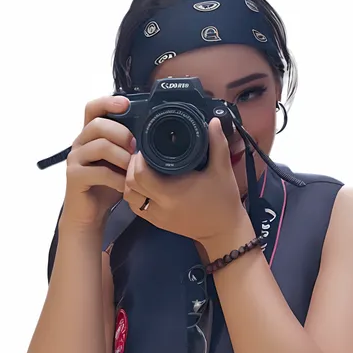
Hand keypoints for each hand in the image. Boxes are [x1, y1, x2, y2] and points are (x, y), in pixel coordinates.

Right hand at [62, 96, 134, 229]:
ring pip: (100, 146)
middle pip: (98, 125)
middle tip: (136, 149)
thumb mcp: (121, 162)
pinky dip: (117, 179)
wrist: (89, 214)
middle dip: (122, 134)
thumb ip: (128, 147)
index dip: (108, 102)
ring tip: (132, 170)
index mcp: (90, 135)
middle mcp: (80, 143)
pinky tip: (126, 186)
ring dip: (122, 157)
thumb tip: (152, 134)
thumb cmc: (107, 186)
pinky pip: (99, 171)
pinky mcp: (74, 176)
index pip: (93, 108)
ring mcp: (75, 159)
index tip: (127, 104)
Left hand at [123, 118, 248, 243]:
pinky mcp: (156, 223)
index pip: (140, 174)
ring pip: (128, 196)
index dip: (138, 158)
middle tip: (142, 154)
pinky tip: (145, 182)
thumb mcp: (222, 170)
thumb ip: (217, 144)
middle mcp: (159, 207)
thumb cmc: (224, 201)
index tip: (146, 147)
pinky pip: (135, 206)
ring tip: (142, 167)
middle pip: (129, 184)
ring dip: (131, 180)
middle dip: (132, 166)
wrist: (224, 232)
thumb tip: (213, 121)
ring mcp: (156, 217)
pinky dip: (135, 193)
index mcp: (171, 193)